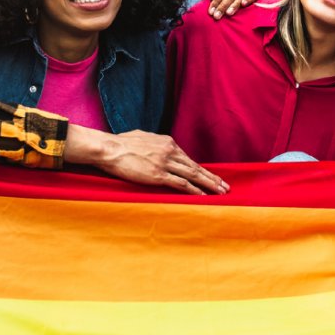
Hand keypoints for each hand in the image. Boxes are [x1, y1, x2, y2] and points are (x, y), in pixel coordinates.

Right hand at [66, 125, 229, 194]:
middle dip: (212, 177)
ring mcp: (165, 163)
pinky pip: (181, 184)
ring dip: (209, 185)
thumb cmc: (120, 143)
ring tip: (221, 192)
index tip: (210, 176)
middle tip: (225, 186)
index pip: (188, 158)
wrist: (109, 149)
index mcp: (167, 142)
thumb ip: (153, 143)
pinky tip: (203, 196)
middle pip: (196, 167)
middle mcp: (170, 151)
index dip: (200, 169)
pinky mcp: (158, 175)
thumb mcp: (142, 137)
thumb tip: (155, 146)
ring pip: (193, 175)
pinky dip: (194, 191)